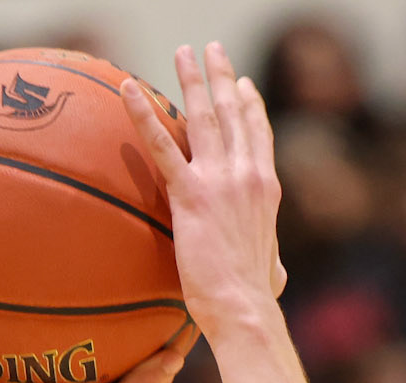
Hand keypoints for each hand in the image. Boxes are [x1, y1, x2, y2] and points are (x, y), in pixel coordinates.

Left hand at [120, 43, 285, 343]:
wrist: (245, 309)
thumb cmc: (256, 301)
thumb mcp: (272, 271)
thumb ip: (272, 260)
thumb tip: (277, 274)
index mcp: (266, 188)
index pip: (259, 135)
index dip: (251, 106)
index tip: (243, 84)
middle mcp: (247, 174)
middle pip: (233, 113)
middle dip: (221, 77)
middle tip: (210, 49)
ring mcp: (220, 181)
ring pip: (203, 117)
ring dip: (191, 80)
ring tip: (182, 53)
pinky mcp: (191, 196)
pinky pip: (162, 147)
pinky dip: (143, 115)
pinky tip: (128, 89)